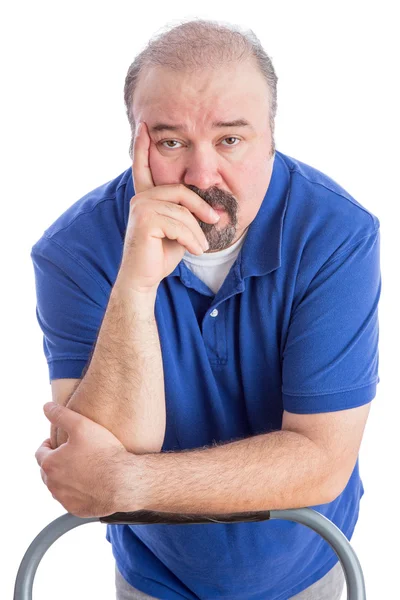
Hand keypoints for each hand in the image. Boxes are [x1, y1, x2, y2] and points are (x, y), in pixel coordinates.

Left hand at [35, 402, 135, 517]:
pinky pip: (71, 499)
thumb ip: (61, 415)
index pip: (40, 452)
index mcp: (50, 464)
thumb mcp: (81, 425)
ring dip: (64, 477)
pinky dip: (76, 491)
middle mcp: (53, 485)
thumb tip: (46, 407)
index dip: (49, 444)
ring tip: (81, 467)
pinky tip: (89, 482)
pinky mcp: (77, 510)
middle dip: (55, 461)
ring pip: (57, 487)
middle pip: (47, 471)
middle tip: (71, 453)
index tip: (60, 441)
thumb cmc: (103, 452)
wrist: (124, 481)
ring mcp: (64, 500)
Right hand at [117, 121, 220, 294]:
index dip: (143, 146)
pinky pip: (179, 224)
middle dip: (202, 208)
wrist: (144, 278)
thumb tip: (216, 210)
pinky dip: (192, 240)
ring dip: (198, 233)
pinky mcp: (144, 221)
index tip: (144, 125)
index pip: (144, 167)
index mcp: (147, 196)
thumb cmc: (162, 254)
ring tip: (201, 247)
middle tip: (217, 220)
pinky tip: (194, 251)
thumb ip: (188, 213)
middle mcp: (141, 198)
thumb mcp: (179, 229)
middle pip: (181, 191)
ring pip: (183, 212)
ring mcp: (140, 208)